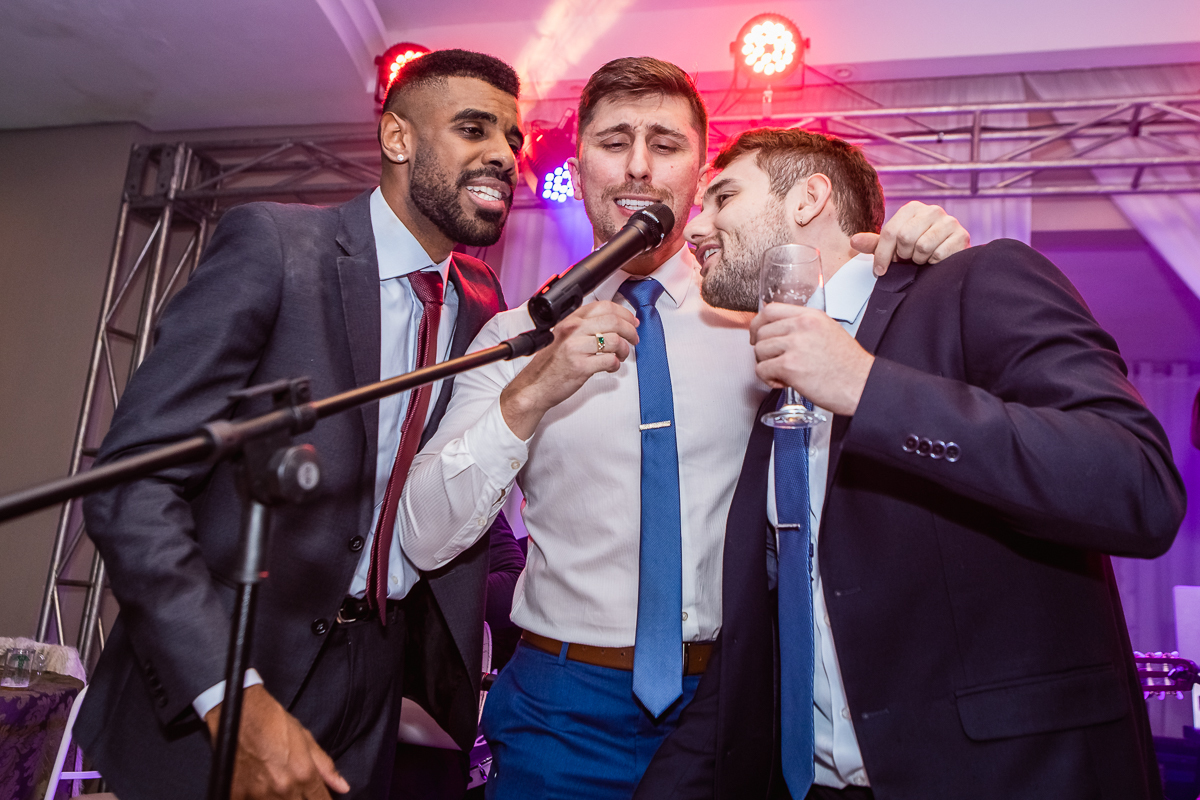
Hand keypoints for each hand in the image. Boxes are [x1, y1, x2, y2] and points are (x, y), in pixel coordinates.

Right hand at [205, 684, 348, 799]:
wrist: (242, 712)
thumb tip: (343, 787)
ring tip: (274, 783)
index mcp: (304, 775)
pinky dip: (255, 798)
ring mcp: (258, 794)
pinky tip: (256, 787)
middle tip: (295, 790)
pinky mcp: (236, 794)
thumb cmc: (275, 722)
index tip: (319, 799)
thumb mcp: (306, 739)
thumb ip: (325, 767)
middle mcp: (283, 788)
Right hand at [500, 301, 638, 438]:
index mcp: (571, 320)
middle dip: (630, 331)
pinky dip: (615, 365)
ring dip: (625, 350)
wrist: (535, 386)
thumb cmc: (551, 364)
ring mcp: (576, 348)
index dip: (624, 313)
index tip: (632, 322)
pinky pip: (610, 361)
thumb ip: (585, 327)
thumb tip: (615, 323)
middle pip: (614, 321)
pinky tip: (610, 367)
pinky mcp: (580, 366)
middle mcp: (573, 330)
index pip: (604, 306)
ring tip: (620, 356)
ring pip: (615, 341)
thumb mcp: (564, 337)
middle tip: (634, 339)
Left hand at [750, 304, 873, 415]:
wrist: (862, 385)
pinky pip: (762, 369)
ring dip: (767, 365)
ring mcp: (795, 345)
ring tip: (783, 374)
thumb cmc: (849, 366)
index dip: (758, 324)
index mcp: (811, 316)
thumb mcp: (829, 332)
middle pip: (762, 332)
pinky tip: (784, 382)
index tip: (757, 335)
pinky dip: (768, 379)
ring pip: (760, 351)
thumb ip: (804, 328)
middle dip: (764, 350)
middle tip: (774, 362)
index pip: (771, 310)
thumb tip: (780, 333)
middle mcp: (802, 326)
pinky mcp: (790, 366)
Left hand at [850, 201, 969, 275]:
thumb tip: (854, 241)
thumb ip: (873, 244)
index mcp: (912, 208)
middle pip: (905, 238)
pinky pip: (939, 254)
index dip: (882, 255)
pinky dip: (934, 263)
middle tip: (908, 259)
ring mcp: (949, 221)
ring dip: (919, 260)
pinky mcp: (962, 236)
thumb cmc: (916, 251)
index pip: (890, 232)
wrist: (947, 258)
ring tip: (922, 258)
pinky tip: (936, 260)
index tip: (880, 270)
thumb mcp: (892, 247)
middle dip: (903, 256)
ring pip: (922, 246)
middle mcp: (932, 210)